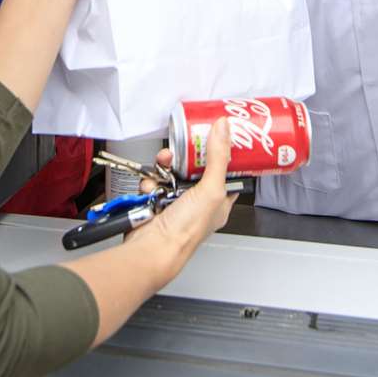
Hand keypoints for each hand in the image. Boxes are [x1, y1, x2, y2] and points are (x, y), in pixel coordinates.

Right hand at [133, 118, 237, 269]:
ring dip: (165, 166)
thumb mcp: (211, 189)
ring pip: (172, 171)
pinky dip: (151, 180)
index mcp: (218, 201)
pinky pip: (154, 180)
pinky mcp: (156, 200)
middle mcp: (198, 201)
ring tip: (164, 164)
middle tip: (185, 146)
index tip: (219, 136)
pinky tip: (152, 186)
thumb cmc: (186, 232)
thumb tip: (224, 130)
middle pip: (196, 167)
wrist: (152, 246)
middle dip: (187, 155)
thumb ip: (218, 158)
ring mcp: (176, 200)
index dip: (223, 154)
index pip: (226, 172)